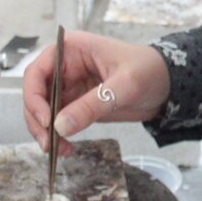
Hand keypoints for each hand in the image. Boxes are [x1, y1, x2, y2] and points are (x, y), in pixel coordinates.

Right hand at [22, 31, 170, 155]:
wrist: (167, 84)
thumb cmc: (149, 70)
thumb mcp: (124, 85)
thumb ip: (92, 104)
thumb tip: (60, 126)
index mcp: (71, 50)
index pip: (37, 72)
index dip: (34, 97)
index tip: (46, 120)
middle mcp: (65, 67)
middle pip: (35, 95)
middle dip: (37, 120)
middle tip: (48, 144)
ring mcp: (70, 87)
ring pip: (43, 112)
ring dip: (46, 132)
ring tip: (59, 150)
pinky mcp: (77, 105)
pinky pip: (58, 122)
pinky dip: (58, 136)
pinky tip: (67, 148)